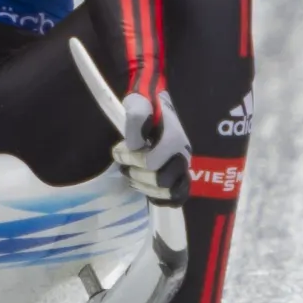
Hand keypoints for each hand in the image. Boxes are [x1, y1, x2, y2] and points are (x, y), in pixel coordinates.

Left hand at [113, 90, 191, 206]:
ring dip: (145, 187)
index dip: (131, 159)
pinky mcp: (180, 177)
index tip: (118, 149)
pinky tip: (142, 186)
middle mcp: (183, 155)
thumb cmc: (146, 104)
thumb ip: (136, 121)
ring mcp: (183, 168)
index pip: (151, 162)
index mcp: (174, 139)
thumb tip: (135, 146)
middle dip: (138, 175)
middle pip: (162, 181)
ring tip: (131, 176)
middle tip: (124, 166)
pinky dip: (157, 197)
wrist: (156, 104)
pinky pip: (174, 198)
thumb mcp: (137, 103)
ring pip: (169, 193)